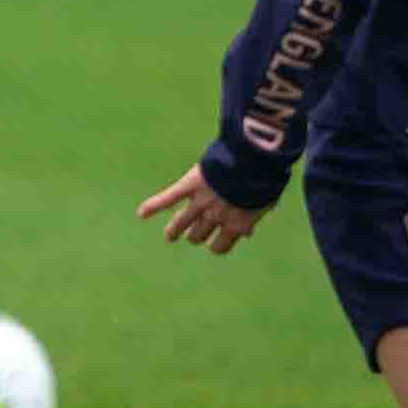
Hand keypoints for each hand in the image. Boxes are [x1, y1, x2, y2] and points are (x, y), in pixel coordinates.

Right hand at [138, 163, 269, 255]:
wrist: (253, 161)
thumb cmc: (264, 180)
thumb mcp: (265, 202)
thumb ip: (253, 217)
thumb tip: (248, 233)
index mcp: (235, 225)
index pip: (220, 246)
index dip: (217, 244)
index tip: (217, 241)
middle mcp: (215, 217)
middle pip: (198, 236)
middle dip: (196, 235)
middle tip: (193, 234)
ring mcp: (200, 202)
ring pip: (181, 224)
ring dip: (174, 231)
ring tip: (170, 236)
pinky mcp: (188, 186)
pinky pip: (167, 199)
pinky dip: (153, 206)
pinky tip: (141, 214)